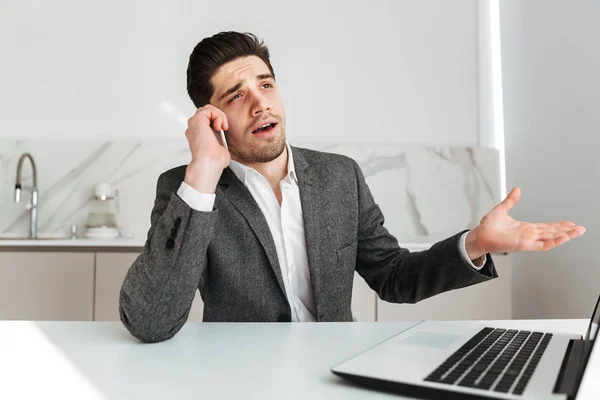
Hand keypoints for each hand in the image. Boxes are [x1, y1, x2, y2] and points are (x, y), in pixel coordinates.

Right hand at [184, 105, 230, 193]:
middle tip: (224, 128)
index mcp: (198, 135)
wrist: (209, 163)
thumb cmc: (214, 161)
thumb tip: (222, 145)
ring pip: (207, 108)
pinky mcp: (197, 120)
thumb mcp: (220, 149)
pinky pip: (209, 109)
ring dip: (219, 115)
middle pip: (206, 111)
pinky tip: (219, 126)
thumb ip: (219, 143)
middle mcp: (194, 128)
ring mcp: (194, 124)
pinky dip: (218, 115)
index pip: (207, 119)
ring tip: (222, 127)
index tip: (224, 131)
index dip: (218, 121)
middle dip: (218, 116)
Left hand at [465, 187, 585, 258]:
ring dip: (565, 235)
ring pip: (551, 238)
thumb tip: (517, 189)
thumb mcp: (502, 209)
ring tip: (578, 231)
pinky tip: (563, 237)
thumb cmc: (488, 227)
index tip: (569, 223)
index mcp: (525, 228)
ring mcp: (528, 241)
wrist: (479, 235)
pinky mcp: (524, 245)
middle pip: (552, 232)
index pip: (546, 227)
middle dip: (567, 230)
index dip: (558, 225)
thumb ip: (511, 200)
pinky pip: (542, 245)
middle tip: (581, 228)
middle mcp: (528, 235)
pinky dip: (554, 241)